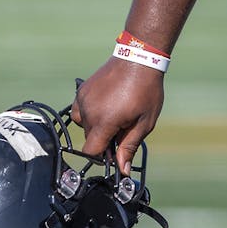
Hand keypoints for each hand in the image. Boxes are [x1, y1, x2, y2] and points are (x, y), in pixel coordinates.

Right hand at [71, 57, 165, 175]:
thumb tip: (122, 169)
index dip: (102, 155)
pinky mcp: (81, 90)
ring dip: (97, 124)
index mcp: (104, 121)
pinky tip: (106, 104)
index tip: (114, 149)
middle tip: (123, 124)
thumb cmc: (146, 90)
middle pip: (89, 138)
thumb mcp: (145, 121)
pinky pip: (80, 110)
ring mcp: (83, 99)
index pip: (91, 152)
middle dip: (104, 137)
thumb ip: (130, 146)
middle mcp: (89, 111)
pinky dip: (90, 112)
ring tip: (116, 111)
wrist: (140, 58)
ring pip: (84, 125)